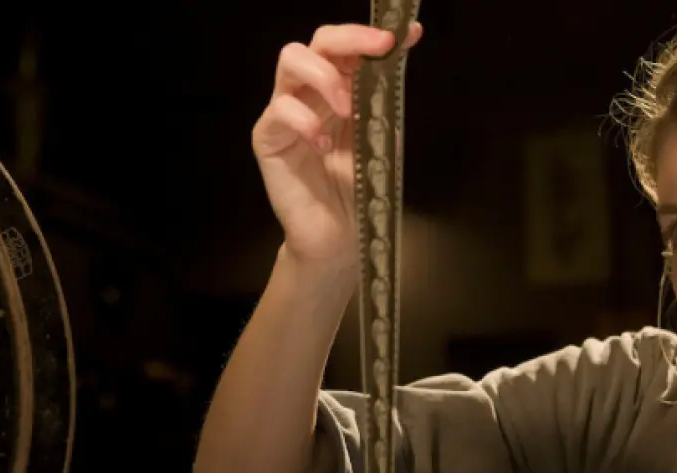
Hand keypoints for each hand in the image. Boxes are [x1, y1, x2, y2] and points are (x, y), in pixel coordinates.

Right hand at [251, 22, 423, 267]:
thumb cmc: (362, 184)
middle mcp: (309, 92)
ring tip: (349, 110)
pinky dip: (307, 121)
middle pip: (316, 42)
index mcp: (339, 88)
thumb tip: (408, 42)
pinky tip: (324, 145)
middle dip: (349, 40)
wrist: (342, 234)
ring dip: (326, 77)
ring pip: (291, 60)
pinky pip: (279, 111)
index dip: (370, 34)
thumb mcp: (382, 130)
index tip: (403, 35)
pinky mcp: (267, 138)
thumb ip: (387, 90)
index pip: (346, 46)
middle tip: (378, 50)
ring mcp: (285, 112)